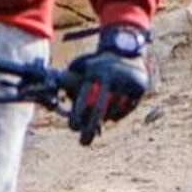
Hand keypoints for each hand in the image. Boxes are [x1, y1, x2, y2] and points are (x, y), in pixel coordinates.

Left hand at [63, 25, 150, 144]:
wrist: (126, 49)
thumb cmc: (98, 64)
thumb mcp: (82, 66)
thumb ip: (68, 81)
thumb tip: (51, 101)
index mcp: (94, 71)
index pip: (84, 97)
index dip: (77, 115)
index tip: (73, 127)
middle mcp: (111, 76)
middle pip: (99, 110)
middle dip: (89, 129)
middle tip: (83, 142)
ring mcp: (127, 82)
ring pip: (113, 112)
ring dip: (105, 121)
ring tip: (100, 121)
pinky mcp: (140, 87)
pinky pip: (127, 110)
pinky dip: (119, 115)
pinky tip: (113, 114)